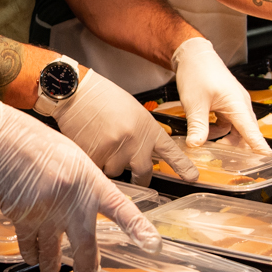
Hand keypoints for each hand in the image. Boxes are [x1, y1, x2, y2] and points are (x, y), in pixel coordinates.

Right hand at [0, 104, 161, 271]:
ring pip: (53, 254)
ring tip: (52, 268)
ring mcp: (46, 211)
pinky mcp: (21, 219)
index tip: (153, 245)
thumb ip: (83, 185)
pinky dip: (31, 255)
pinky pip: (29, 248)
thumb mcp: (70, 157)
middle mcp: (71, 199)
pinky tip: (32, 254)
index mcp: (88, 180)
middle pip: (86, 247)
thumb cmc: (31, 142)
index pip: (120, 208)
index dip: (138, 228)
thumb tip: (89, 209)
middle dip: (87, 269)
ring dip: (52, 265)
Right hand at [48, 64, 196, 184]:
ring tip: (101, 143)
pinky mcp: (97, 157)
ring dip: (108, 164)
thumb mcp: (133, 113)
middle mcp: (136, 142)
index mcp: (148, 129)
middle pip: (143, 174)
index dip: (182, 167)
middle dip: (138, 178)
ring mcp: (117, 150)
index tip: (192, 177)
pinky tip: (90, 145)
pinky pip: (97, 171)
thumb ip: (142, 135)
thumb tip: (144, 156)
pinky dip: (93, 162)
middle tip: (132, 174)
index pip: (170, 152)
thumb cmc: (103, 99)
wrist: (78, 92)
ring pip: (115, 173)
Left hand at [171, 37, 268, 152]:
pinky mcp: (227, 105)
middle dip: (241, 150)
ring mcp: (234, 105)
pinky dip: (220, 132)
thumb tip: (196, 146)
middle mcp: (240, 105)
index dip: (259, 147)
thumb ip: (197, 126)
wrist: (193, 54)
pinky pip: (229, 124)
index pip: (252, 131)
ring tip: (213, 151)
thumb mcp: (194, 103)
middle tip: (232, 165)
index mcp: (237, 104)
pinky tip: (207, 135)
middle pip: (247, 134)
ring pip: (237, 130)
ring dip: (227, 141)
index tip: (268, 160)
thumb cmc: (198, 73)